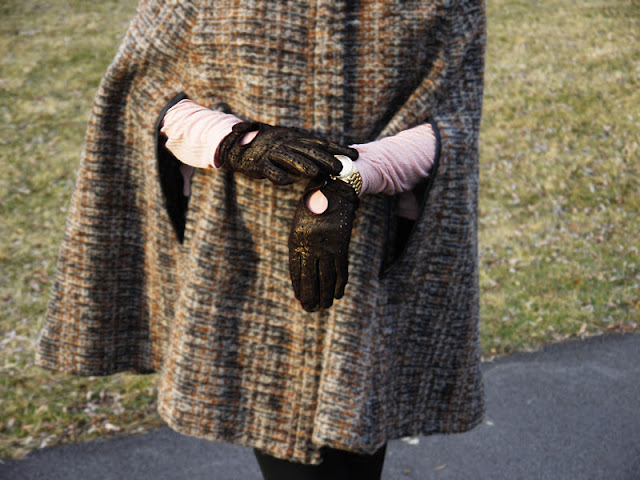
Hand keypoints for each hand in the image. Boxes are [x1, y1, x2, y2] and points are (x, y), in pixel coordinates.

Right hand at [217, 121, 356, 184]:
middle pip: (308, 150)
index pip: (320, 143)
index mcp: (295, 138)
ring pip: (289, 159)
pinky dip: (278, 175)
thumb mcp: (287, 147)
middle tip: (340, 167)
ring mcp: (271, 153)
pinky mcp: (258, 164)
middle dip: (325, 158)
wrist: (234, 145)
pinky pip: (269, 170)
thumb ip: (303, 154)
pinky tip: (287, 182)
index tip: (355, 154)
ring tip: (316, 173)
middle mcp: (285, 143)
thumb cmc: (265, 148)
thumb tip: (324, 165)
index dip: (337, 148)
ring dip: (303, 165)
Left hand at [288, 177, 358, 311]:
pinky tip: (337, 295)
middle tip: (310, 310)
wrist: (335, 189)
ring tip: (324, 307)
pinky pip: (341, 270)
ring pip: (326, 277)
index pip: (296, 269)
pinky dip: (340, 284)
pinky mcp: (341, 245)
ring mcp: (326, 246)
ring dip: (325, 295)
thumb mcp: (302, 221)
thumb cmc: (315, 204)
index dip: (298, 286)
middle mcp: (310, 245)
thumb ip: (301, 241)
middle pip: (310, 277)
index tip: (301, 298)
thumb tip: (301, 266)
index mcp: (296, 239)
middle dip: (310, 296)